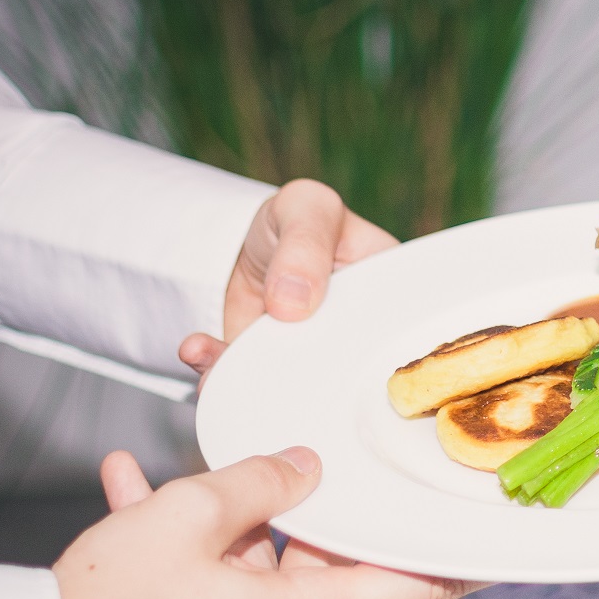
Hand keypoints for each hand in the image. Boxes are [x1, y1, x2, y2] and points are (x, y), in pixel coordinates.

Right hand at [51, 448, 476, 598]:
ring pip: (250, 578)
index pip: (410, 589)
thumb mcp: (191, 516)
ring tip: (162, 481)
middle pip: (318, 570)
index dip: (454, 566)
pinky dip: (179, 558)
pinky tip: (129, 496)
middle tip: (286, 467)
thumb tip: (301, 467)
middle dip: (290, 516)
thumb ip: (259, 481)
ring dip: (216, 528)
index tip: (494, 550)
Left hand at [178, 178, 395, 380]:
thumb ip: (304, 247)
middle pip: (348, 375)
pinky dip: (219, 370)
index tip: (338, 366)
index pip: (398, 340)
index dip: (377, 364)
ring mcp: (316, 357)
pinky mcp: (275, 366)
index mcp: (393, 301)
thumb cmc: (299, 219)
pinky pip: (250, 378)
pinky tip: (199, 352)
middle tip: (270, 381)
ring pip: (293, 385)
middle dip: (307, 388)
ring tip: (214, 367)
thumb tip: (291, 304)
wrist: (252, 239)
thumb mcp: (307, 210)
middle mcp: (361, 338)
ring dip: (250, 380)